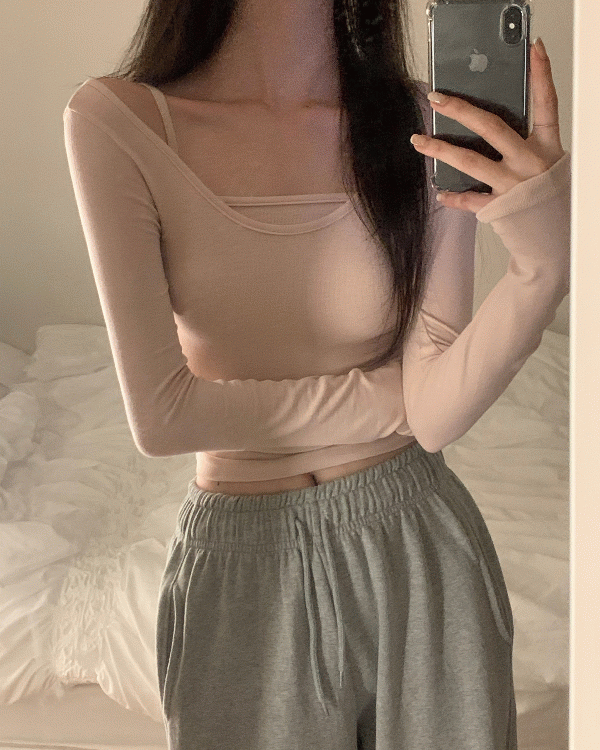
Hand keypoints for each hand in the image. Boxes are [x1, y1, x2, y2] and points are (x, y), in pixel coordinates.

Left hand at [410, 38, 565, 213]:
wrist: (554, 240)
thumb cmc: (548, 199)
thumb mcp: (547, 164)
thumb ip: (525, 146)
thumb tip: (489, 129)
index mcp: (547, 147)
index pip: (547, 103)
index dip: (541, 74)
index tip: (532, 49)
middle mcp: (529, 161)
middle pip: (491, 127)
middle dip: (461, 110)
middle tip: (437, 98)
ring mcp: (512, 184)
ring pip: (470, 161)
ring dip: (440, 150)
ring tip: (419, 141)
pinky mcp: (499, 207)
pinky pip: (469, 199)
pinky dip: (453, 196)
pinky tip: (440, 191)